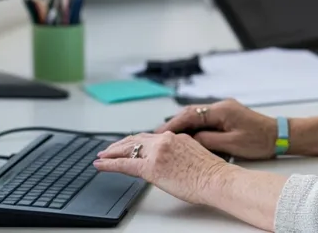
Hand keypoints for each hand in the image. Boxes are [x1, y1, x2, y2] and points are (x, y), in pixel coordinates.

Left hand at [94, 132, 229, 205]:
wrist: (216, 179)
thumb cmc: (210, 173)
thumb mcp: (193, 155)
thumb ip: (178, 153)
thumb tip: (168, 162)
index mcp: (176, 137)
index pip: (150, 137)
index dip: (135, 141)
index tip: (127, 144)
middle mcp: (165, 140)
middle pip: (136, 139)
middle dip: (120, 145)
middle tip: (108, 150)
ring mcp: (157, 151)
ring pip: (128, 149)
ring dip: (112, 152)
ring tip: (102, 157)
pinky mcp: (151, 167)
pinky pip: (125, 164)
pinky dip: (110, 164)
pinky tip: (101, 165)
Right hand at [156, 99, 277, 159]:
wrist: (279, 136)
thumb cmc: (259, 141)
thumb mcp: (231, 144)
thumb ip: (208, 140)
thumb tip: (188, 139)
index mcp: (221, 110)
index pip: (190, 115)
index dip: (172, 125)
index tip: (158, 134)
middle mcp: (221, 106)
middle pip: (190, 113)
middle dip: (173, 124)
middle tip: (157, 136)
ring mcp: (224, 110)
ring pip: (197, 115)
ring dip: (183, 125)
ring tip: (167, 138)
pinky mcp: (227, 116)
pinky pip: (205, 119)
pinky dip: (194, 126)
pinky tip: (187, 136)